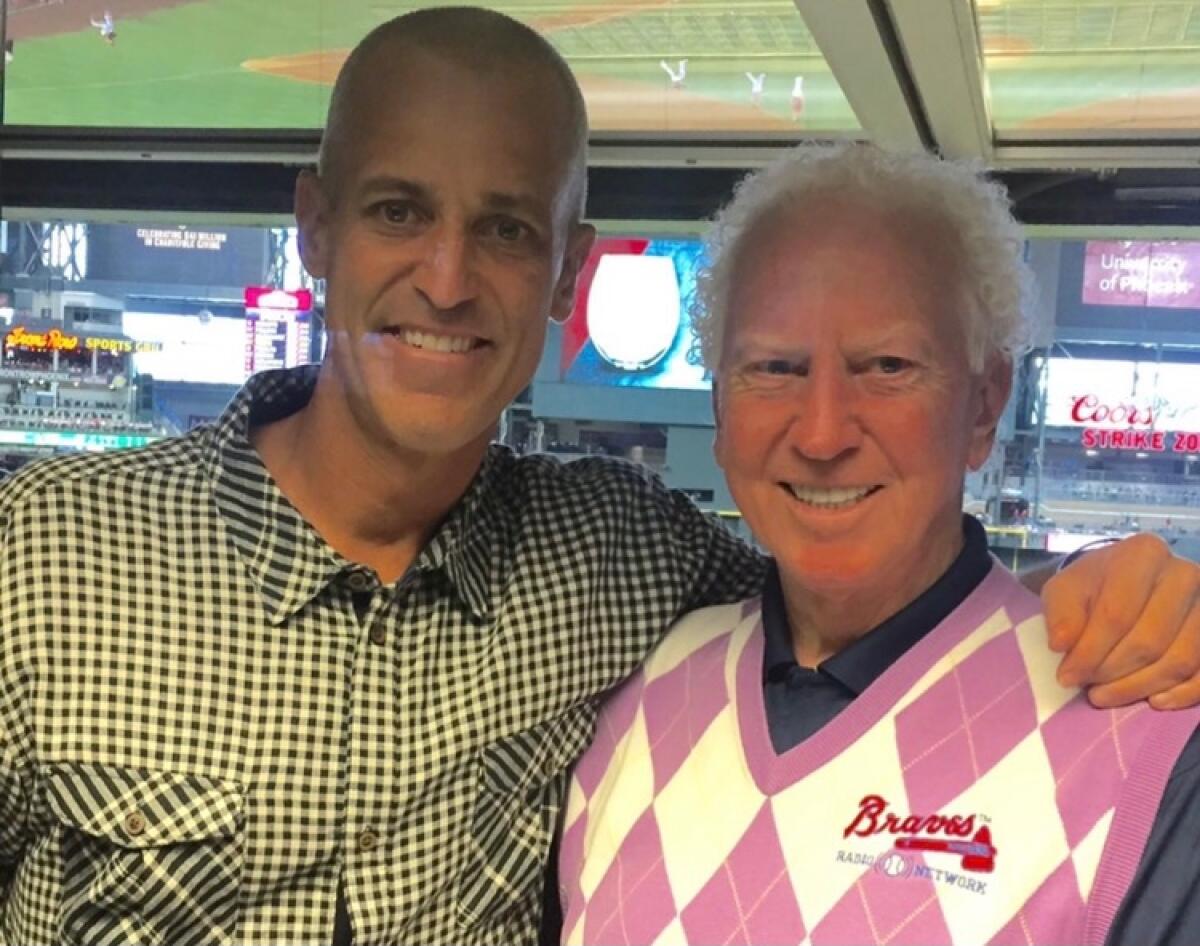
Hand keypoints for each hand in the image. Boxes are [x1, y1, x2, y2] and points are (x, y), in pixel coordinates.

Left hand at [1043, 533, 1199, 708]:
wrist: (1126, 582)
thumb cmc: (1093, 587)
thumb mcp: (1065, 591)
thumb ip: (1060, 614)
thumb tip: (1062, 645)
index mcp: (1143, 555)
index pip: (1116, 614)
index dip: (1089, 652)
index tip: (1067, 676)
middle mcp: (1184, 574)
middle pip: (1149, 641)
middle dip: (1113, 672)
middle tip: (1089, 689)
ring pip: (1180, 660)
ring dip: (1140, 687)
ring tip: (1107, 696)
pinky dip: (1182, 693)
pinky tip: (1154, 701)